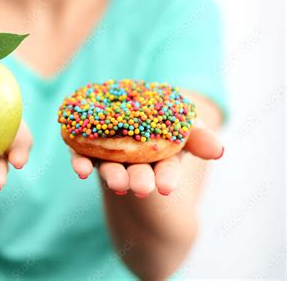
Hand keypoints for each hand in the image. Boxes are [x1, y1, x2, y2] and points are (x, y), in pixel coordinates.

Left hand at [69, 123, 223, 197]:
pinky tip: (81, 170)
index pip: (166, 170)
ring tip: (117, 184)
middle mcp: (134, 160)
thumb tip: (219, 150)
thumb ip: (198, 137)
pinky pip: (81, 156)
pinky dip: (81, 163)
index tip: (168, 187)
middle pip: (137, 172)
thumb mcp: (185, 125)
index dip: (167, 177)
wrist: (130, 111)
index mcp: (160, 156)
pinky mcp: (85, 147)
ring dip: (113, 176)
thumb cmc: (163, 121)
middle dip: (140, 180)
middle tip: (140, 188)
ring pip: (110, 168)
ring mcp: (109, 154)